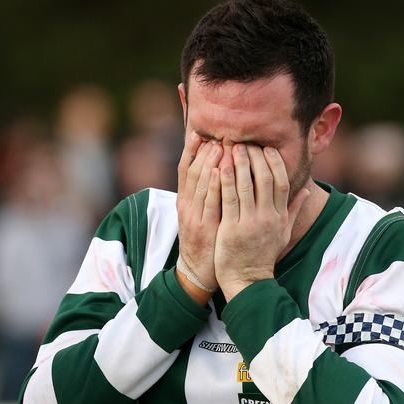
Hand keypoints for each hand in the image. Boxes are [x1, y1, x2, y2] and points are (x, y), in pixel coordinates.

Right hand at [176, 132, 222, 303]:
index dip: (191, 150)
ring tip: (218, 144)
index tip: (199, 132)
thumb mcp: (200, 215)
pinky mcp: (203, 227)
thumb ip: (207, 194)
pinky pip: (208, 202)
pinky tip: (218, 171)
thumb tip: (216, 171)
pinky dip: (212, 185)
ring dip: (209, 162)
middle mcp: (186, 205)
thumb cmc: (205, 241)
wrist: (197, 271)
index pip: (185, 169)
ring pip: (198, 183)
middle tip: (214, 134)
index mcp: (185, 200)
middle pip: (192, 171)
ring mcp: (193, 216)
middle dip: (203, 151)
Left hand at [214, 144, 309, 300]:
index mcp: (280, 217)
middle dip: (254, 157)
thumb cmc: (263, 255)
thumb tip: (308, 189)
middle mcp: (268, 218)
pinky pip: (228, 199)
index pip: (282, 182)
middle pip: (264, 178)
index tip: (266, 148)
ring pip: (246, 185)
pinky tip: (220, 167)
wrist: (248, 281)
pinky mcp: (232, 229)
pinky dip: (225, 181)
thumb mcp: (284, 233)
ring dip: (238, 163)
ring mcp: (250, 223)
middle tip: (244, 142)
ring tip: (230, 147)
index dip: (275, 162)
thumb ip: (294, 210)